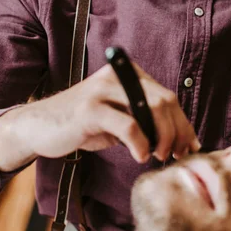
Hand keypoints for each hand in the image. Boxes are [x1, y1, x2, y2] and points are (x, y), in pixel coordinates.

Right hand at [0, 63, 200, 171]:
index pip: (168, 96)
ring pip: (151, 110)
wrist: (40, 126)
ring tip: (158, 156)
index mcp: (128, 74)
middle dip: (176, 132)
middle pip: (165, 101)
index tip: (189, 146)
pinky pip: (129, 125)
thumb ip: (145, 120)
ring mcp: (103, 89)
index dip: (183, 123)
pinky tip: (140, 157)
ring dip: (162, 138)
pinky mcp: (91, 108)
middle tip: (176, 155)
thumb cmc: (84, 125)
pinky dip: (140, 144)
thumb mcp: (119, 118)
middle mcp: (118, 75)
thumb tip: (180, 139)